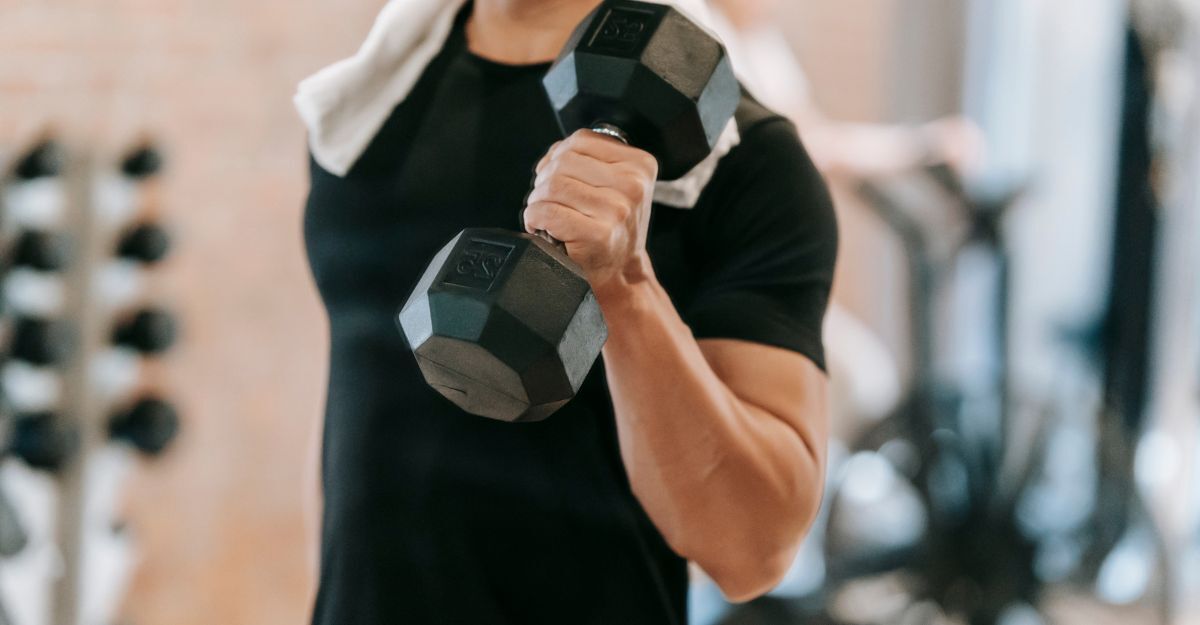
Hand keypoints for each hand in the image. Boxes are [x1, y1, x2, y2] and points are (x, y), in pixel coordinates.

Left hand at [523, 129, 657, 297]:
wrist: (621, 271)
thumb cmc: (612, 226)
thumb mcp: (616, 184)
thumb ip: (588, 160)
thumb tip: (552, 154)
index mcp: (640, 165)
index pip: (581, 139)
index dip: (558, 156)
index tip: (556, 177)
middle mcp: (633, 185)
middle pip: (564, 162)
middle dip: (545, 180)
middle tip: (548, 200)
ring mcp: (617, 210)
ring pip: (552, 185)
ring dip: (538, 201)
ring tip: (546, 214)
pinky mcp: (598, 234)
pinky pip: (547, 212)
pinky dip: (534, 218)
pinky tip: (543, 227)